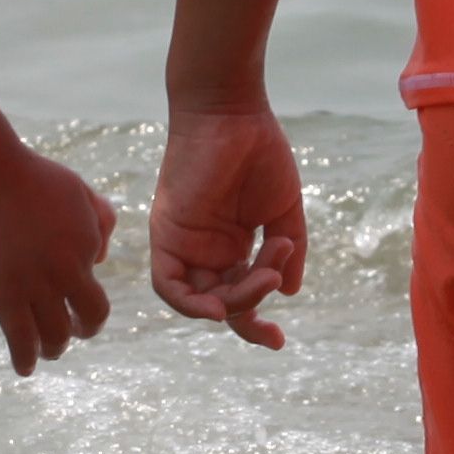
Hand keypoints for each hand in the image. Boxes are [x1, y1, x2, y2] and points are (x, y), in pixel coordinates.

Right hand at [0, 144, 116, 373]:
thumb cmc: (27, 177)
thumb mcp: (77, 190)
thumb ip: (99, 219)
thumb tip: (101, 258)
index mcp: (88, 245)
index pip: (96, 281)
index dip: (83, 291)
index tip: (68, 292)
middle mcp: (68, 270)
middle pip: (90, 317)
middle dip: (83, 329)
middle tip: (72, 332)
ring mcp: (36, 285)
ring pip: (56, 335)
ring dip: (55, 348)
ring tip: (48, 352)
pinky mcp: (4, 295)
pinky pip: (20, 339)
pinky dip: (25, 359)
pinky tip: (24, 370)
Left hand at [148, 102, 308, 348]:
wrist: (232, 112)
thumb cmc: (259, 152)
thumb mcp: (283, 211)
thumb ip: (287, 253)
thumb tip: (288, 293)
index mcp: (229, 246)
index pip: (238, 298)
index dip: (255, 326)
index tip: (280, 342)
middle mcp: (203, 251)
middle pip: (221, 303)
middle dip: (250, 308)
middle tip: (276, 279)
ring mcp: (183, 243)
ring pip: (199, 299)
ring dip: (234, 299)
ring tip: (265, 274)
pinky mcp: (165, 233)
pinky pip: (168, 285)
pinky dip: (190, 303)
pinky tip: (218, 306)